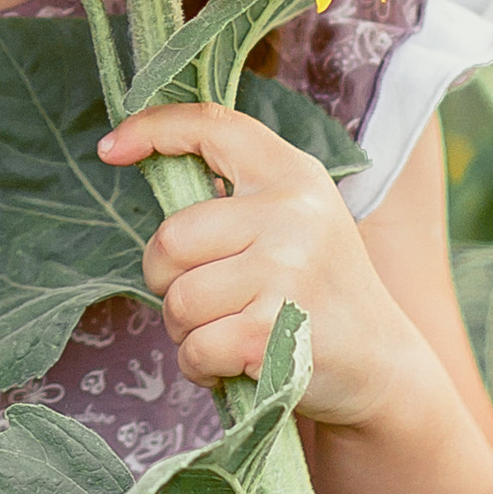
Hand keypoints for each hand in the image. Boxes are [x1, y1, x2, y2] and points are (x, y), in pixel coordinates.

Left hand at [95, 100, 431, 427]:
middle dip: (168, 281)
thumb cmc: (315, 293)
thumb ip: (234, 197)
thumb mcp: (293, 222)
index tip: (111, 148)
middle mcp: (293, 214)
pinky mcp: (274, 333)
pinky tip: (236, 364)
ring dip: (187, 331)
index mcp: (293, 175)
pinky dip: (201, 367)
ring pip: (177, 301)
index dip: (154, 128)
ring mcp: (286, 272)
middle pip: (170, 240)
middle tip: (210, 302)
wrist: (382, 366)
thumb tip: (135, 157)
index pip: (213, 126)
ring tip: (229, 332)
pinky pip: (195, 349)